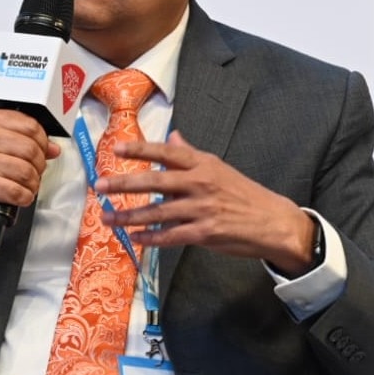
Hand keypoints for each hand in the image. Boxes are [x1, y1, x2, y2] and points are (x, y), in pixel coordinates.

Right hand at [0, 109, 60, 241]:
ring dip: (32, 184)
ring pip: (26, 171)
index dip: (43, 142)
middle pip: (31, 149)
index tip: (42, 152)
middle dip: (39, 166)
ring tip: (25, 186)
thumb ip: (24, 142)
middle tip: (33, 173)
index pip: (30, 125)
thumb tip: (53, 147)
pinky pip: (17, 191)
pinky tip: (18, 196)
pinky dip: (24, 197)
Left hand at [96, 130, 318, 275]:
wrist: (273, 222)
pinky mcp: (204, 232)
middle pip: (155, 181)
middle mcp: (200, 182)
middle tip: (100, 186)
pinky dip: (150, 238)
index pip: (166, 152)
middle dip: (124, 183)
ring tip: (107, 218)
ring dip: (129, 216)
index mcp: (203, 163)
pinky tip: (134, 238)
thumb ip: (192, 154)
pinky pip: (170, 235)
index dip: (140, 150)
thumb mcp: (220, 168)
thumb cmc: (244, 194)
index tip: (116, 149)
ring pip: (157, 212)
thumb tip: (173, 135)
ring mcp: (202, 208)